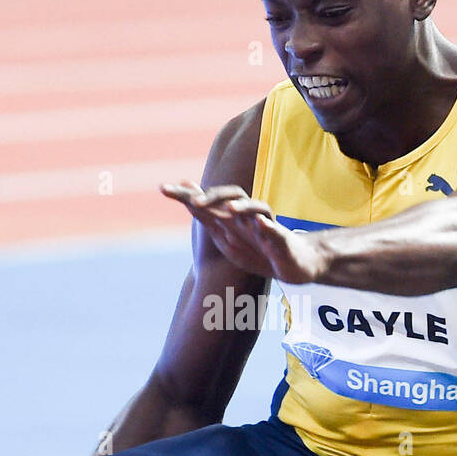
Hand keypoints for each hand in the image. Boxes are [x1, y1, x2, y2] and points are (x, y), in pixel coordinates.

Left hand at [160, 181, 326, 283]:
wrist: (293, 266)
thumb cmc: (258, 250)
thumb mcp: (227, 235)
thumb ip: (207, 215)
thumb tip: (187, 194)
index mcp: (232, 217)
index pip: (207, 200)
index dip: (186, 194)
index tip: (163, 189)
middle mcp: (248, 216)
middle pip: (232, 195)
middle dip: (213, 197)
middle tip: (194, 203)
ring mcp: (266, 227)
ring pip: (257, 208)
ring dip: (243, 207)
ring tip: (229, 210)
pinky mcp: (282, 242)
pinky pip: (277, 232)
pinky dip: (269, 228)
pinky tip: (261, 224)